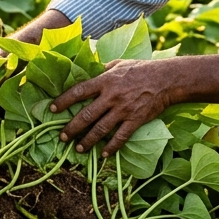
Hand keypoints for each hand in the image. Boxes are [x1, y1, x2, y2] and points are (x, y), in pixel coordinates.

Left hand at [49, 58, 174, 155]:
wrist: (166, 79)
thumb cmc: (141, 69)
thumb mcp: (119, 64)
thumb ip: (102, 69)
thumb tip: (87, 71)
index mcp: (105, 81)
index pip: (79, 91)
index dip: (63, 101)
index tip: (52, 109)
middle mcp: (111, 96)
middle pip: (86, 115)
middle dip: (72, 128)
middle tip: (62, 137)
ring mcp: (123, 109)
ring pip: (100, 129)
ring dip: (87, 140)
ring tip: (78, 149)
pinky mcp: (135, 120)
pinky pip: (120, 137)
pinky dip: (111, 147)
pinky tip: (103, 154)